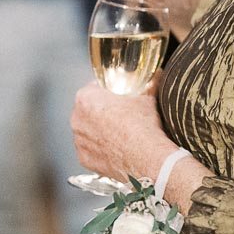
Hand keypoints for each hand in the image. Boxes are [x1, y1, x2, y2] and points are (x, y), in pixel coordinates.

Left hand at [71, 82, 208, 211]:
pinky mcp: (84, 159)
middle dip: (101, 112)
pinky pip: (91, 151)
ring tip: (119, 134)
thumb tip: (157, 74)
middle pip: (87, 111)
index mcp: (86, 98)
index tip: (117, 96)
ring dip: (99, 131)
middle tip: (119, 116)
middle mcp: (76, 119)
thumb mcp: (147, 97)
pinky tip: (116, 149)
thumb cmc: (143, 125)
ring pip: (87, 131)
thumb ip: (148, 84)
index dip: (106, 91)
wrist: (146, 157)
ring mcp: (79, 141)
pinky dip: (100, 150)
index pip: (93, 88)